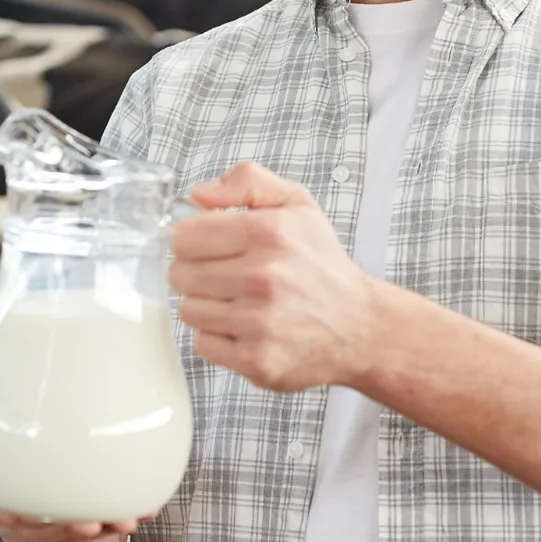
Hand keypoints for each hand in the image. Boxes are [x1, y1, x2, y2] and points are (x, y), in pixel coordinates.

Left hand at [168, 162, 383, 392]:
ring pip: (189, 310)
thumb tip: (198, 195)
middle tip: (224, 275)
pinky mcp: (257, 359)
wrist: (360, 326)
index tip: (205, 246)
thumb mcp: (296, 204)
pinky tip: (244, 327)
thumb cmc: (322, 265)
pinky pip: (203, 344)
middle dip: (196, 272)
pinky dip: (218, 337)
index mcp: (269, 233)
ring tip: (238, 301)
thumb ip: (247, 182)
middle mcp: (264, 277)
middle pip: (180, 274)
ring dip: (207, 305)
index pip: (185, 236)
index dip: (190, 239)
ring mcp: (260, 322)